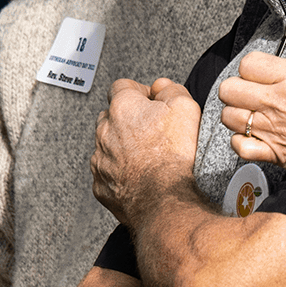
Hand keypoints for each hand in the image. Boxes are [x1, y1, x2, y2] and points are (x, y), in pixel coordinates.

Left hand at [91, 77, 204, 227]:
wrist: (165, 200)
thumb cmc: (175, 155)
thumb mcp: (185, 107)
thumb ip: (171, 89)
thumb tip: (161, 87)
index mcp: (122, 107)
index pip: (123, 86)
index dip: (140, 91)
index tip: (153, 102)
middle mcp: (104, 132)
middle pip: (111, 116)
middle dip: (128, 120)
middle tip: (152, 131)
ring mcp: (100, 161)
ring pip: (107, 146)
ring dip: (123, 147)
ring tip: (149, 157)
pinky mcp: (101, 187)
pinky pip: (108, 174)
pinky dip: (121, 173)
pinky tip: (141, 177)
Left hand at [217, 53, 285, 206]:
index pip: (249, 63)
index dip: (253, 69)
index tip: (261, 75)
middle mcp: (281, 100)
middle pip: (229, 87)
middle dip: (237, 91)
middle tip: (250, 96)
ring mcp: (275, 128)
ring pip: (228, 115)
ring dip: (236, 117)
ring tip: (251, 119)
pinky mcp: (276, 155)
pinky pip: (238, 146)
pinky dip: (242, 144)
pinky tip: (254, 141)